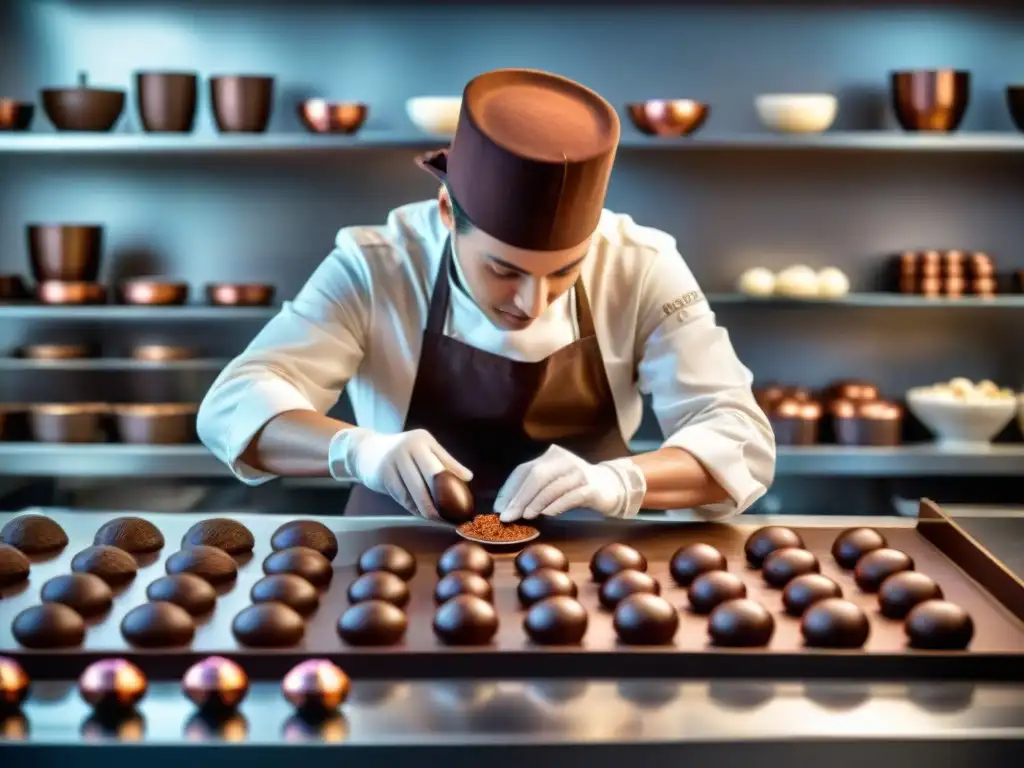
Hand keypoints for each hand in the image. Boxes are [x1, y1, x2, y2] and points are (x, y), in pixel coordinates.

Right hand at [329, 428, 471, 519]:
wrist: (363, 449)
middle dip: (442, 502)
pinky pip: (403, 497)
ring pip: (416, 492)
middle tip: (452, 518)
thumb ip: (445, 461)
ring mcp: (394, 461)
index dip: (454, 486)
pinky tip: (421, 514)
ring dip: (428, 509)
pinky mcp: (383, 475)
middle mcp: (409, 448)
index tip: (463, 504)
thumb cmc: (400, 452)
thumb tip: (468, 477)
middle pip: (431, 479)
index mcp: (423, 440)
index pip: (444, 466)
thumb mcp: (422, 449)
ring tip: (438, 519)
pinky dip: (414, 508)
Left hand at [493, 445, 645, 522]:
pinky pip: (571, 496)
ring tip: (526, 516)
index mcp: (551, 456)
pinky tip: (547, 514)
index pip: (524, 470)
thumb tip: (505, 506)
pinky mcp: (592, 487)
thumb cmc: (574, 487)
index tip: (499, 506)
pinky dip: (557, 505)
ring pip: (552, 486)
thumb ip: (532, 490)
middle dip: (519, 497)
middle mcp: (564, 460)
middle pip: (536, 476)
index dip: (510, 488)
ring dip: (536, 503)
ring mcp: (579, 472)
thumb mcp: (552, 483)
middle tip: (508, 515)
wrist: (610, 487)